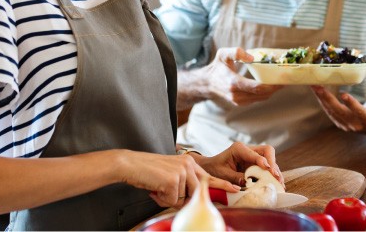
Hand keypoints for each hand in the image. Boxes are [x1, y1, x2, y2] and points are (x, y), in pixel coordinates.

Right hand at [116, 151, 236, 207]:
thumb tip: (189, 202)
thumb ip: (183, 186)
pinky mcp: (173, 179)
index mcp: (188, 162)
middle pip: (196, 192)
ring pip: (183, 198)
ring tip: (157, 187)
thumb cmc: (148, 173)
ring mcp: (182, 171)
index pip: (208, 176)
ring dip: (169, 198)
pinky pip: (172, 199)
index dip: (222, 184)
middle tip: (164, 191)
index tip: (234, 188)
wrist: (131, 164)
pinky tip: (154, 187)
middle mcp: (188, 165)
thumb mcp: (170, 176)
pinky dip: (162, 198)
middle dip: (182, 199)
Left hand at [195, 142, 282, 187]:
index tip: (269, 169)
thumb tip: (249, 183)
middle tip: (277, 177)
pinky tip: (276, 183)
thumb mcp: (223, 174)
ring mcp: (253, 156)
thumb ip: (235, 177)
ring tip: (280, 183)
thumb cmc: (214, 168)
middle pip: (267, 152)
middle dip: (273, 164)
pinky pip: (267, 166)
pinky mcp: (255, 163)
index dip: (263, 161)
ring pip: (269, 159)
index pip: (255, 153)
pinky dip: (271, 174)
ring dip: (275, 171)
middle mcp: (248, 150)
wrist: (210, 167)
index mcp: (238, 149)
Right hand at [201, 48, 283, 105]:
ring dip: (273, 91)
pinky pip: (258, 99)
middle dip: (276, 87)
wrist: (207, 83)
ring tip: (281, 81)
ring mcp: (239, 101)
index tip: (282, 79)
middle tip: (287, 78)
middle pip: (262, 94)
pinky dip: (266, 93)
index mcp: (233, 83)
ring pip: (261, 98)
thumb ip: (236, 52)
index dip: (272, 85)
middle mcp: (237, 95)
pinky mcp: (241, 103)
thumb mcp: (223, 54)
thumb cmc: (217, 67)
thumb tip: (252, 57)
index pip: (257, 88)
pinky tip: (271, 85)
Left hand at [310, 86, 365, 133]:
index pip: (359, 112)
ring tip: (314, 86)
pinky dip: (322, 101)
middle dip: (328, 99)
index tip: (343, 94)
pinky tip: (317, 91)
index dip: (352, 104)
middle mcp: (355, 124)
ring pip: (331, 111)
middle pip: (339, 112)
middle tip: (318, 86)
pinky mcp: (338, 122)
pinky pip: (328, 111)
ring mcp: (345, 124)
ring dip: (321, 99)